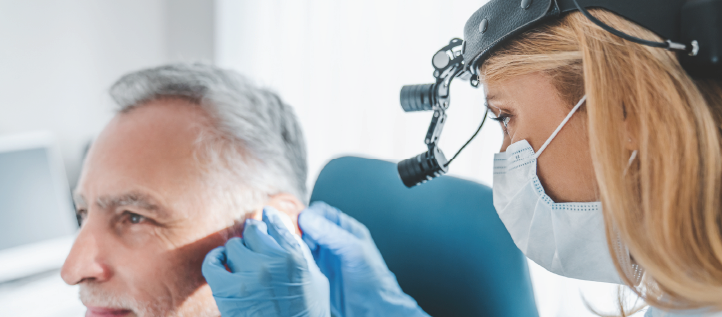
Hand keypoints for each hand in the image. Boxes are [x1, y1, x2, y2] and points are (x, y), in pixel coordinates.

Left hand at [202, 207, 329, 316]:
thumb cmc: (307, 313)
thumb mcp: (315, 279)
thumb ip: (300, 252)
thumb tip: (283, 228)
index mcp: (295, 256)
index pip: (276, 222)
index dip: (270, 218)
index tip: (266, 218)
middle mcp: (271, 261)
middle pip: (253, 230)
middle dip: (254, 236)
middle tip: (254, 247)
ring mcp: (248, 276)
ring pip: (233, 246)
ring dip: (237, 252)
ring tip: (241, 262)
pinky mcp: (228, 291)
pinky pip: (212, 263)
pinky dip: (214, 260)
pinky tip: (220, 262)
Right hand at [299, 202, 428, 316]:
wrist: (372, 310)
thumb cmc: (372, 281)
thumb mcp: (354, 251)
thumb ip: (332, 233)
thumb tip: (307, 218)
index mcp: (346, 229)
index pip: (322, 212)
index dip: (308, 215)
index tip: (297, 224)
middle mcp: (334, 241)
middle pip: (308, 226)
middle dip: (297, 229)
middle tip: (292, 237)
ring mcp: (325, 257)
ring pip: (302, 242)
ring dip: (294, 243)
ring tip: (292, 250)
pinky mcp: (317, 272)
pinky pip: (301, 259)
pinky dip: (294, 258)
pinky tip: (294, 262)